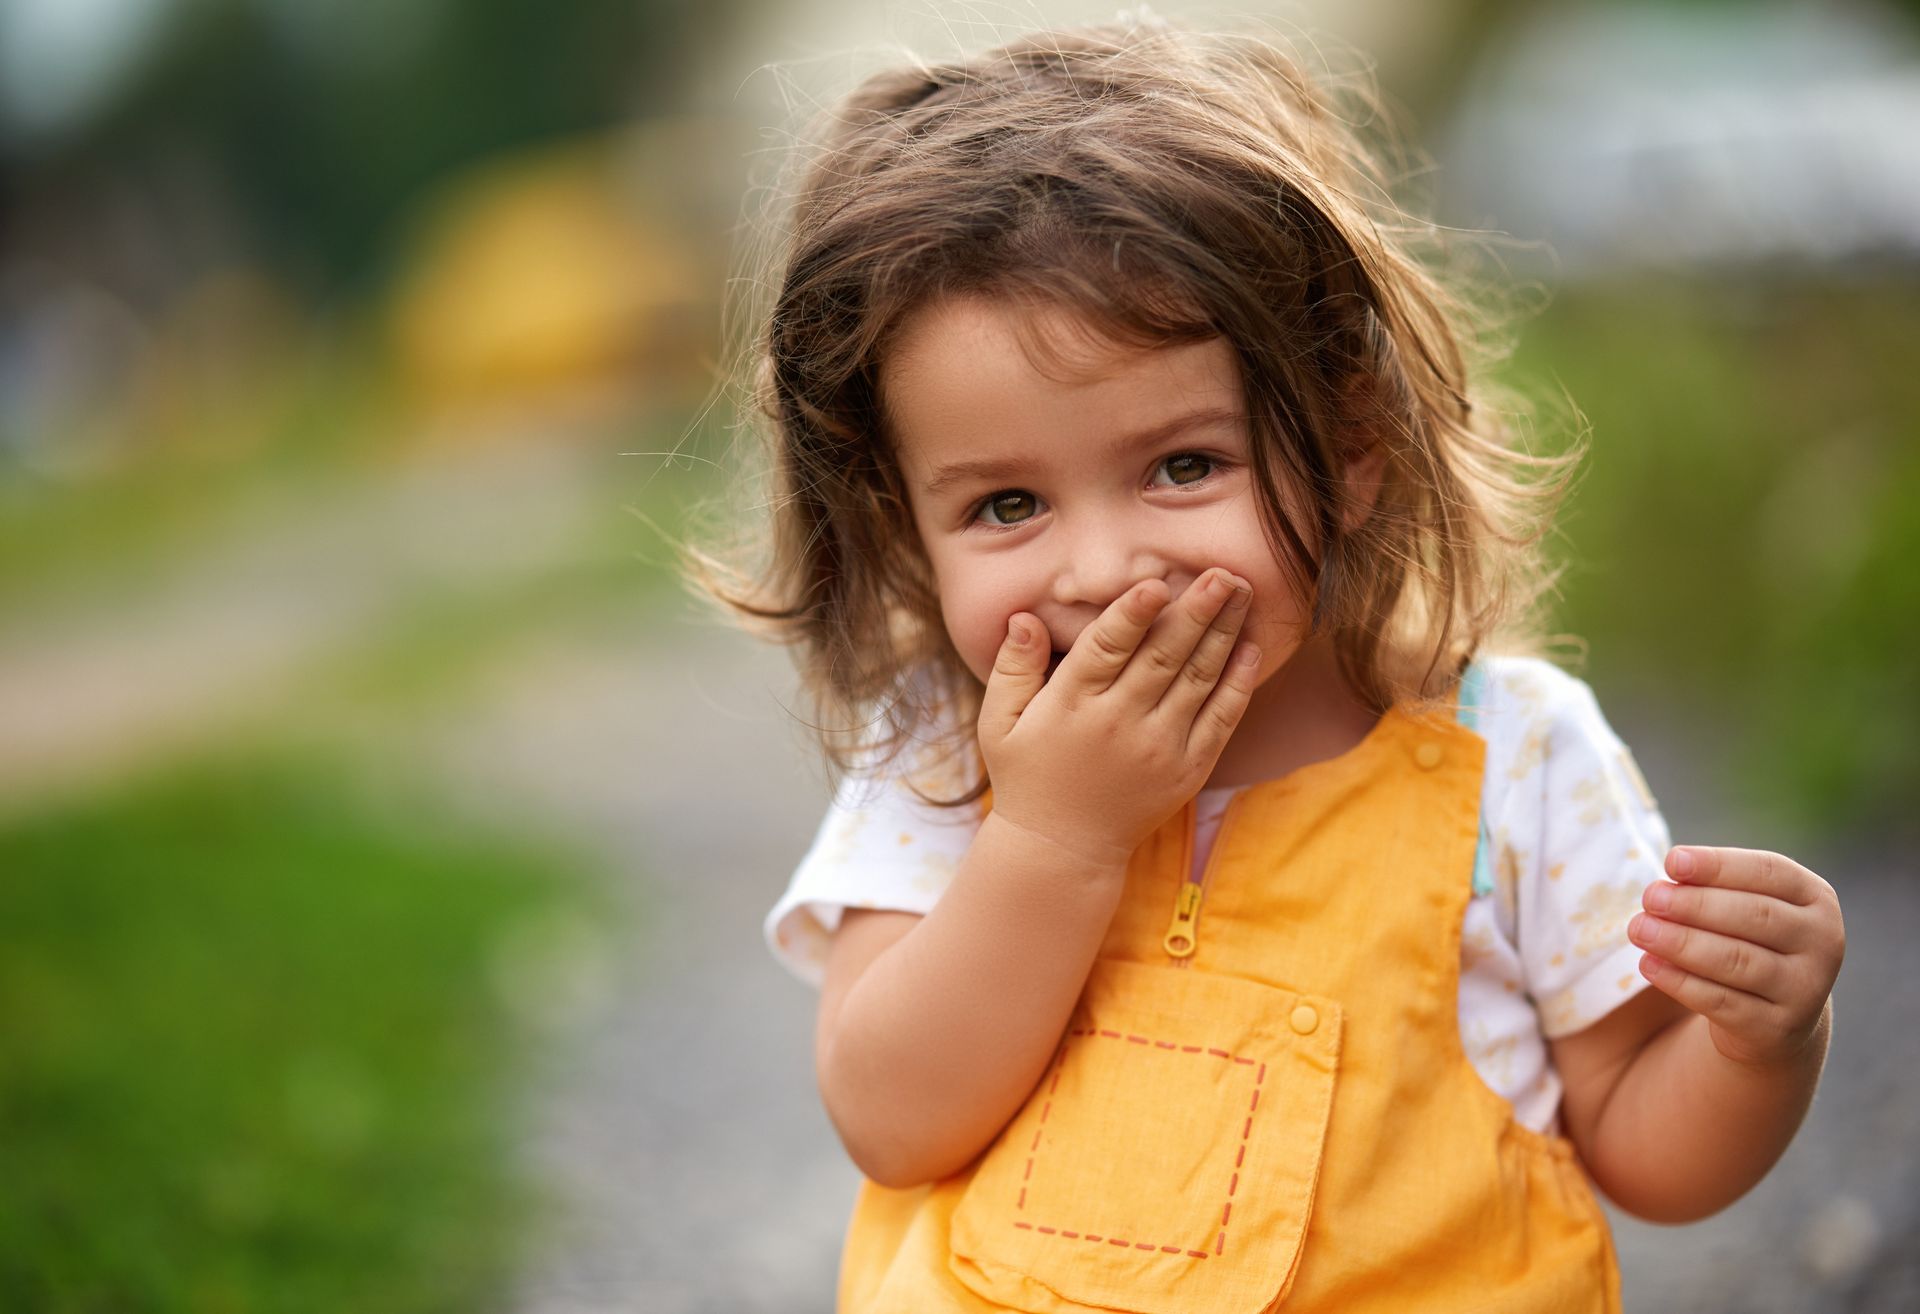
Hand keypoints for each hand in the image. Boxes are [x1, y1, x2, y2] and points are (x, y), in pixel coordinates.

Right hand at [975, 569, 1260, 866]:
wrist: (1063, 849)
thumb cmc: (1027, 775)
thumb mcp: (999, 723)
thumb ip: (1013, 667)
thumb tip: (1024, 617)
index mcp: (1071, 704)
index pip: (1107, 648)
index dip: (1133, 614)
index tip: (1157, 583)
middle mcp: (1119, 723)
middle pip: (1164, 655)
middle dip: (1197, 610)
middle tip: (1224, 572)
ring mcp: (1159, 748)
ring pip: (1199, 679)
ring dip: (1224, 632)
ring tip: (1243, 591)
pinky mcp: (1187, 769)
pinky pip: (1220, 719)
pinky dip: (1237, 683)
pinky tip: (1250, 648)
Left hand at [1628, 846, 1845, 1068]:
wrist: (1773, 1013)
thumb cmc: (1748, 939)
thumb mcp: (1741, 907)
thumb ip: (1714, 888)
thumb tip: (1672, 875)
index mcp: (1816, 899)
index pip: (1770, 872)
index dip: (1720, 865)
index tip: (1673, 862)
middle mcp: (1823, 942)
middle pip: (1755, 916)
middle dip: (1696, 905)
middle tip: (1650, 898)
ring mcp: (1806, 989)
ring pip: (1738, 960)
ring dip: (1682, 943)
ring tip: (1640, 929)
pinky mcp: (1778, 1028)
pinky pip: (1722, 1001)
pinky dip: (1681, 981)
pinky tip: (1648, 964)